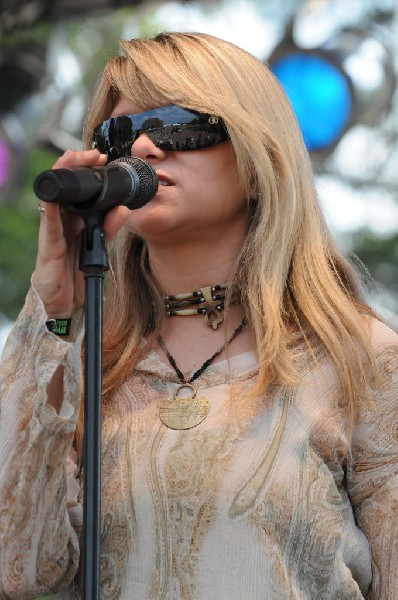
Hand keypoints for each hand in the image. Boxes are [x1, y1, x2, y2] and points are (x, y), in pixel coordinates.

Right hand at [32, 149, 130, 317]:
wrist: (66, 302)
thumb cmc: (78, 271)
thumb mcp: (100, 246)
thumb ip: (109, 227)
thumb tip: (123, 208)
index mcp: (75, 219)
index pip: (79, 188)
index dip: (87, 170)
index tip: (101, 158)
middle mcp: (62, 221)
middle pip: (65, 186)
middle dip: (75, 165)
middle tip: (91, 154)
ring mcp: (53, 232)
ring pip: (55, 199)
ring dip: (63, 177)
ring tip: (72, 160)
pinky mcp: (48, 247)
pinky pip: (49, 226)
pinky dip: (52, 211)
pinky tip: (55, 199)